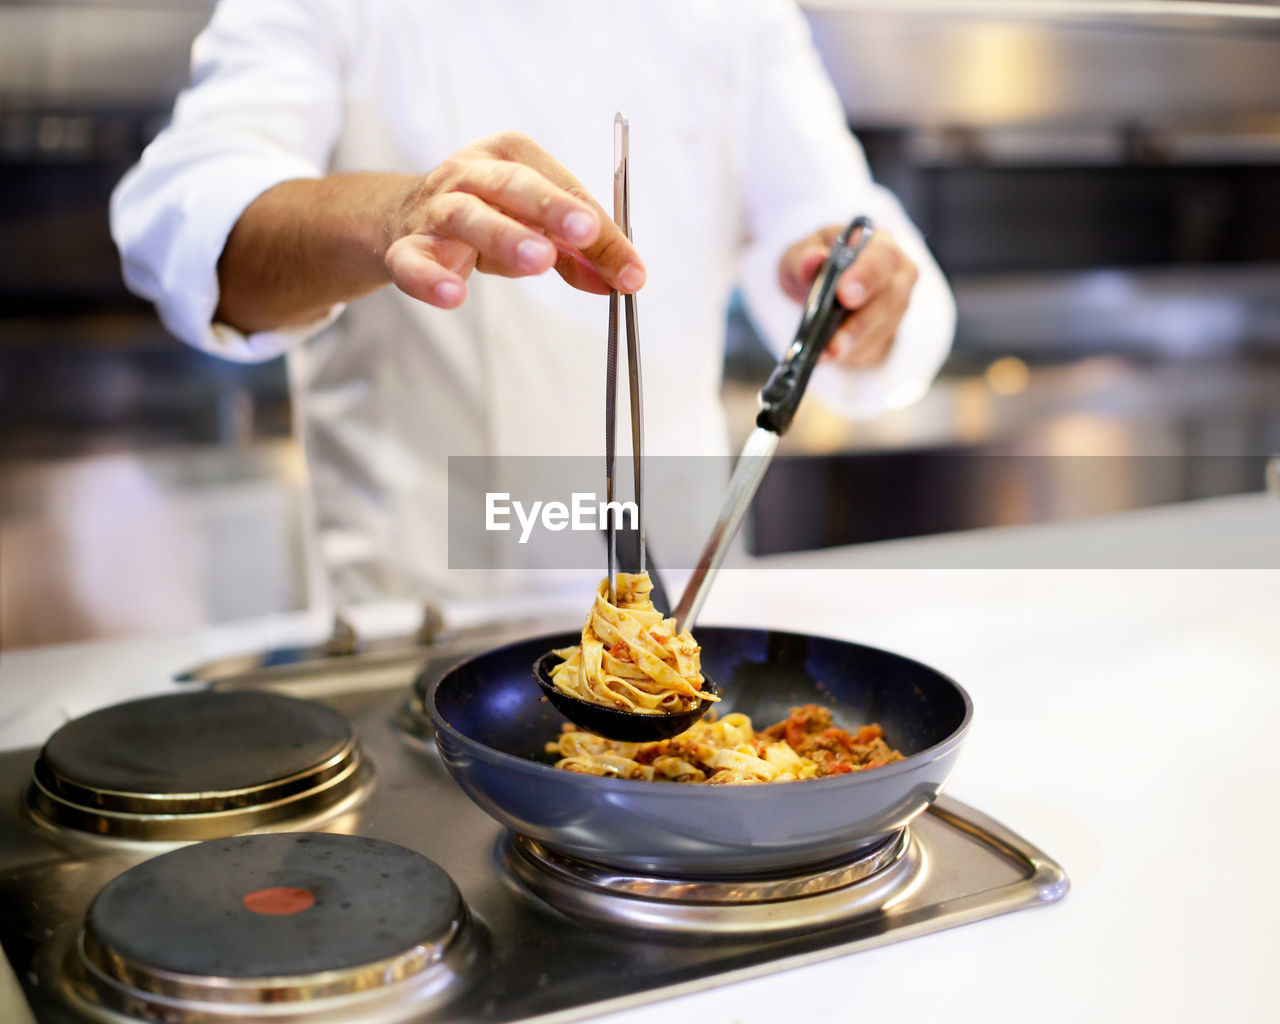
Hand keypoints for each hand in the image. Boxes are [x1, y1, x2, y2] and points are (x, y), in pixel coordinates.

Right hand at [383, 131, 644, 308]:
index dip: (602, 231)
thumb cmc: (485, 216)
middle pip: (515, 185)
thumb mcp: (537, 229)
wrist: (402, 218)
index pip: (564, 189)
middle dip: (554, 208)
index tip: (631, 271)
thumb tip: (625, 280)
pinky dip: (431, 278)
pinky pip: (414, 261)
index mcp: (511, 156)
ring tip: (539, 261)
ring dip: (504, 235)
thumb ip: (579, 254)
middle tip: (586, 231)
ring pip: (467, 215)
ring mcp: (435, 207)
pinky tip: (454, 295)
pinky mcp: (406, 245)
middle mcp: (470, 172)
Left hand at [778, 227, 917, 367]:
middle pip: (891, 298)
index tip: (845, 294)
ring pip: (883, 327)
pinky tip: (830, 355)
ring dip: (854, 343)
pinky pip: (877, 346)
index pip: (882, 257)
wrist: (821, 289)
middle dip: (861, 322)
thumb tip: (814, 259)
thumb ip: (803, 258)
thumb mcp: (799, 256)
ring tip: (826, 353)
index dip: (866, 276)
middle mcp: (897, 273)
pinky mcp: (889, 332)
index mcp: (878, 243)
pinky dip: (852, 353)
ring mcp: (897, 305)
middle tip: (835, 342)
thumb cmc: (817, 265)